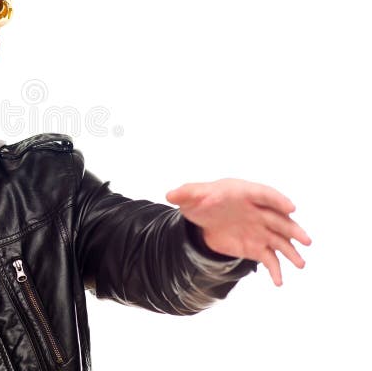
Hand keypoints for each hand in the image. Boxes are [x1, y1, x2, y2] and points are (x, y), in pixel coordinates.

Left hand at [166, 178, 310, 285]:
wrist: (204, 218)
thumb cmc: (202, 200)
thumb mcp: (190, 196)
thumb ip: (184, 194)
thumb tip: (170, 195)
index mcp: (244, 194)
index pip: (264, 195)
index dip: (277, 200)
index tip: (291, 208)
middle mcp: (257, 212)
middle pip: (279, 220)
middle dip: (292, 229)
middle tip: (306, 240)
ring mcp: (260, 230)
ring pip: (279, 240)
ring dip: (291, 251)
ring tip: (301, 264)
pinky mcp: (256, 246)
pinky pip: (269, 259)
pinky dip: (275, 270)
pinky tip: (278, 283)